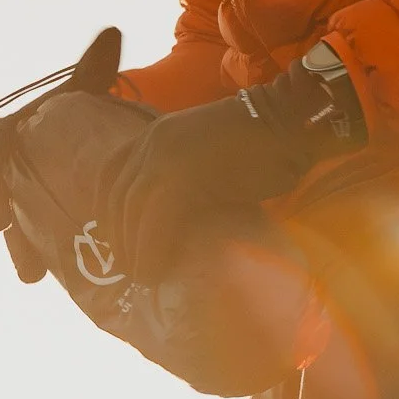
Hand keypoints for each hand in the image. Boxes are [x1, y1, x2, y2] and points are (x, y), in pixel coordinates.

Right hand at [0, 27, 124, 283]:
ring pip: (12, 230)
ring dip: (17, 249)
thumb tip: (111, 33)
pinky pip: (38, 251)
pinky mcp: (45, 231)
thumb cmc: (82, 116)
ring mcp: (25, 206)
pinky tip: (52, 280)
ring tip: (30, 272)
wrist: (101, 148)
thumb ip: (94, 66)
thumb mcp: (88, 91)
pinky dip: (43, 265)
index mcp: (13, 138)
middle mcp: (10, 175)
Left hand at [98, 46, 365, 285]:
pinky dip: (151, 250)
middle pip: (119, 197)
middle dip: (118, 237)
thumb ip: (189, 177)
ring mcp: (166, 156)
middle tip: (128, 269)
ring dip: (133, 250)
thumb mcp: (210, 153)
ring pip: (133, 211)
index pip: (112, 173)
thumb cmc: (264, 142)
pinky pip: (156, 221)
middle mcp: (153, 142)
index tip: (114, 238)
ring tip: (142, 277)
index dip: (107, 210)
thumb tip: (182, 218)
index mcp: (156, 133)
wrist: (291, 121)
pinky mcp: (184, 176)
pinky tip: (156, 271)